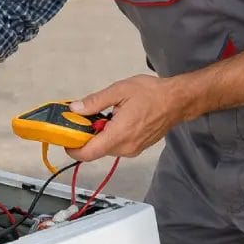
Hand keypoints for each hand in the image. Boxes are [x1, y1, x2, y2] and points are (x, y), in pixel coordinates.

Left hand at [65, 75, 187, 161]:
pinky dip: (111, 136)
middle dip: (86, 136)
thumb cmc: (152, 93)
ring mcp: (133, 150)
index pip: (88, 153)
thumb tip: (75, 109)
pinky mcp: (138, 148)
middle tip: (83, 118)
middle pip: (96, 150)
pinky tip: (116, 119)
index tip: (65, 138)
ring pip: (106, 148)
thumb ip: (95, 102)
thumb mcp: (119, 91)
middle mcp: (125, 148)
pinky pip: (117, 146)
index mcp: (119, 134)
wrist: (178, 101)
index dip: (73, 149)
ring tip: (105, 114)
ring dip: (99, 135)